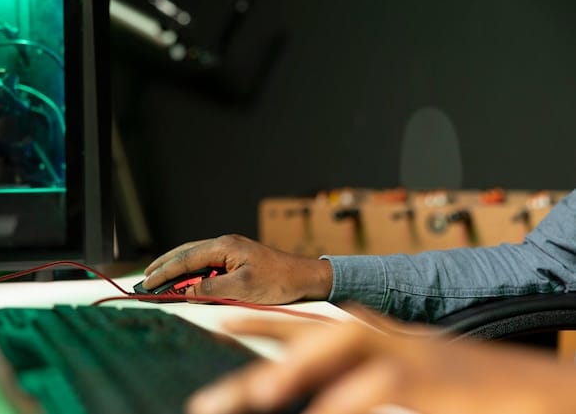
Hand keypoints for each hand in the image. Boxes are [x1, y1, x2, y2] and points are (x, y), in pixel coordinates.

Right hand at [142, 234, 332, 303]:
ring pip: (195, 256)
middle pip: (186, 253)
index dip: (165, 272)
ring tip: (159, 277)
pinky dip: (191, 270)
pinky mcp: (236, 258)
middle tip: (145, 278)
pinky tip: (186, 279)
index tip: (147, 283)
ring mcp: (230, 250)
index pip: (186, 259)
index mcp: (224, 246)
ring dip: (177, 267)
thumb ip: (211, 290)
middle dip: (164, 265)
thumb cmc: (278, 280)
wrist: (304, 276)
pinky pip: (207, 263)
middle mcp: (225, 244)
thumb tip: (186, 292)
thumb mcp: (242, 289)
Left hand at [186, 305, 575, 413]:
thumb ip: (343, 379)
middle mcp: (376, 333)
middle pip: (307, 336)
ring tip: (257, 394)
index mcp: (362, 333)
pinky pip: (381, 385)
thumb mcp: (389, 375)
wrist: (513, 383)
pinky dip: (347, 400)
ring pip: (341, 345)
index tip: (215, 328)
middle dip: (258, 360)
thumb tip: (298, 394)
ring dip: (296, 367)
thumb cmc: (443, 383)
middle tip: (211, 399)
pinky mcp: (430, 375)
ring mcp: (402, 350)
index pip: (299, 323)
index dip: (255, 323)